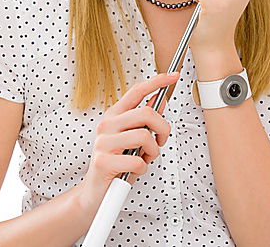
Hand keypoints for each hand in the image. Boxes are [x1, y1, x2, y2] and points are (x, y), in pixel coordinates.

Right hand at [79, 71, 176, 202]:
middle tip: (160, 141)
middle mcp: (107, 125)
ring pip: (144, 136)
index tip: (173, 75)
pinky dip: (142, 168)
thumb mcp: (133, 139)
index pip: (136, 91)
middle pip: (146, 113)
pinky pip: (137, 161)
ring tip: (144, 158)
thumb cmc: (117, 164)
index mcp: (114, 116)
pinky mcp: (103, 162)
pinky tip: (134, 170)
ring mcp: (103, 143)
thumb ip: (144, 121)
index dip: (157, 81)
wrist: (96, 193)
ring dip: (152, 152)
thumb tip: (160, 100)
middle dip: (163, 129)